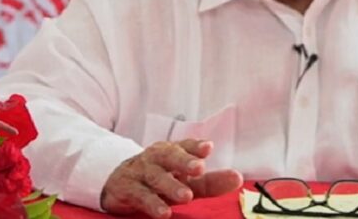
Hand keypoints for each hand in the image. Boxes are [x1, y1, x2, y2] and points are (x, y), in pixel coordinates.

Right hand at [101, 138, 242, 217]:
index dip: (195, 146)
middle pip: (170, 155)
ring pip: (155, 176)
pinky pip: (140, 195)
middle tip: (199, 168)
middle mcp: (156, 157)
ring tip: (186, 196)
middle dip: (184, 161)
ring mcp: (141, 171)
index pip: (185, 145)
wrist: (119, 184)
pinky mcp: (127, 189)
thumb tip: (238, 179)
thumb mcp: (186, 181)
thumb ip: (211, 181)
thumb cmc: (161, 180)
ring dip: (170, 185)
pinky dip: (152, 203)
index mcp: (172, 151)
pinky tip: (164, 212)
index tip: (208, 148)